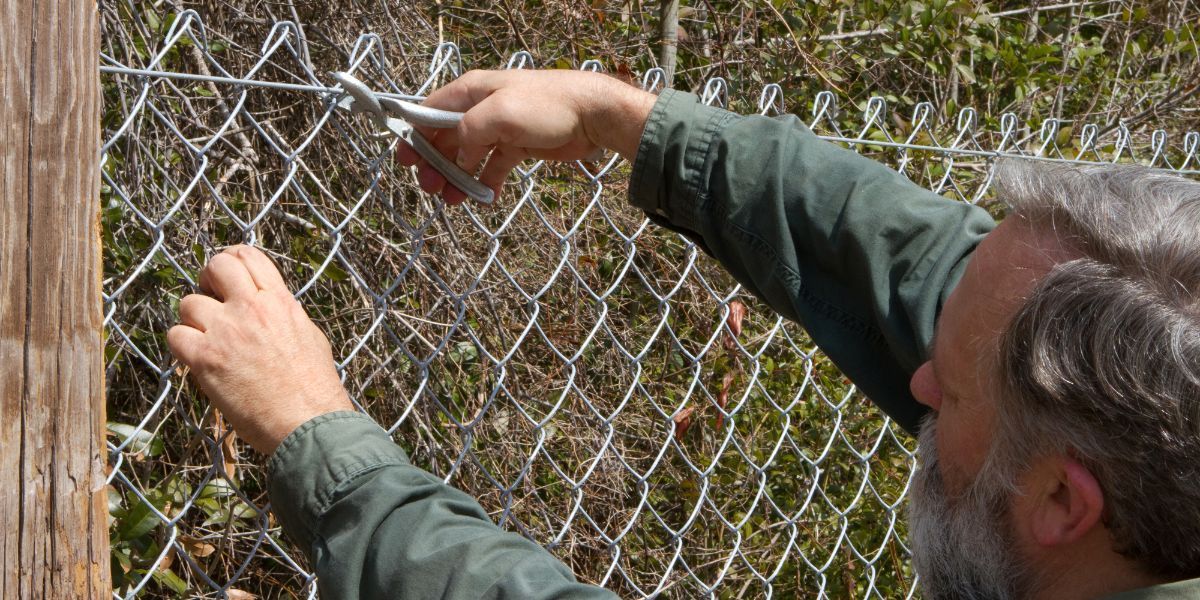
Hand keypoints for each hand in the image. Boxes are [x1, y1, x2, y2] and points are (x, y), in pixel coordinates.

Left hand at [167, 245, 353, 454]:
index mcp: (280, 301)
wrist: (308, 422)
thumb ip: (285, 314)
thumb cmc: (315, 387)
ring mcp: (226, 332)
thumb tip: (273, 306)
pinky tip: (199, 360)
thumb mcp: (310, 336)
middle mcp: (252, 309)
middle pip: (216, 266)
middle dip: (208, 279)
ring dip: (194, 320)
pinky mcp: (206, 359)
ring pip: (188, 303)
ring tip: (208, 341)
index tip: (227, 279)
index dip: (231, 259)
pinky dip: (182, 346)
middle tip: (212, 300)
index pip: (247, 255)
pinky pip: (175, 336)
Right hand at [397, 69, 656, 204]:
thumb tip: (457, 157)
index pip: (430, 112)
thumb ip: (468, 133)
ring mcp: (499, 128)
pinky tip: (483, 198)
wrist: (593, 114)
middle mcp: (481, 108)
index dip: (414, 136)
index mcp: (471, 92)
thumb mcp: (498, 114)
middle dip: (434, 163)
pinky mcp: (517, 146)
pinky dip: (485, 182)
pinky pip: (493, 167)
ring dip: (457, 177)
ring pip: (468, 156)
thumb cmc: (547, 105)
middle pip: (446, 137)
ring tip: (451, 200)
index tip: (404, 161)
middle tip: (429, 188)